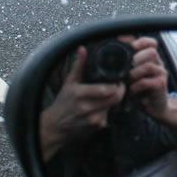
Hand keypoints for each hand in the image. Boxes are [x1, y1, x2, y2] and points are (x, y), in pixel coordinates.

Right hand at [40, 46, 124, 160]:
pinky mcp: (97, 127)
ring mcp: (93, 119)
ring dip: (114, 100)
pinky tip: (102, 106)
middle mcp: (86, 108)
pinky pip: (109, 115)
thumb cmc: (63, 102)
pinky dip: (108, 110)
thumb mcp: (69, 82)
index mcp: (79, 94)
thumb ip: (78, 65)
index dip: (116, 84)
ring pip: (114, 106)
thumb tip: (82, 49)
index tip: (118, 79)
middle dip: (120, 91)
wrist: (55, 126)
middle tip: (119, 85)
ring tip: (110, 94)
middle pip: (115, 98)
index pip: (106, 90)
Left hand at [128, 36, 169, 117]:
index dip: (142, 42)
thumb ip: (127, 64)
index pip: (151, 43)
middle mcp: (159, 64)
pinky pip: (146, 82)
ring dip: (133, 73)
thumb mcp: (133, 75)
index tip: (130, 47)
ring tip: (126, 82)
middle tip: (124, 69)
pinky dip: (135, 87)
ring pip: (148, 66)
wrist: (155, 108)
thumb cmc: (142, 91)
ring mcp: (162, 74)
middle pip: (151, 52)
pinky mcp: (161, 85)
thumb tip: (113, 53)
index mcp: (152, 59)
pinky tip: (131, 92)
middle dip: (135, 59)